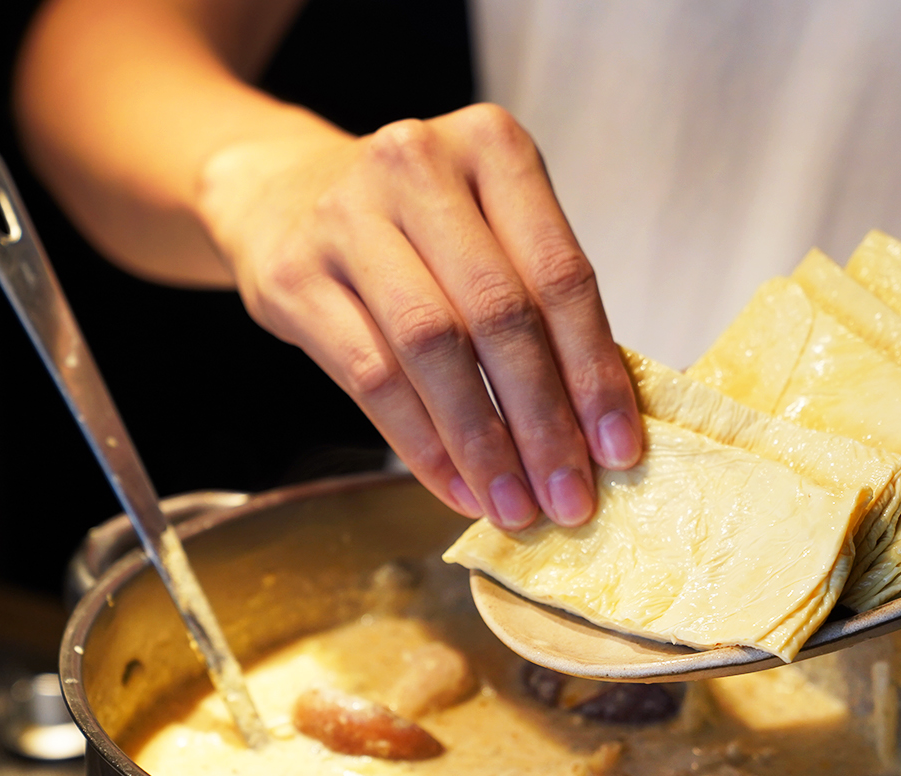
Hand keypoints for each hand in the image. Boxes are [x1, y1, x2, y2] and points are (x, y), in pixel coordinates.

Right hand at [197, 103, 642, 529]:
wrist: (280, 193)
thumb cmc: (412, 225)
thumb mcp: (485, 225)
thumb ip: (540, 301)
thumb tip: (600, 428)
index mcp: (491, 145)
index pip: (560, 273)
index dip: (594, 371)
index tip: (619, 449)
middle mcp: (417, 165)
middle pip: (498, 313)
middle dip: (542, 421)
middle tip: (569, 497)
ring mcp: (346, 216)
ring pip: (432, 347)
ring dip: (483, 443)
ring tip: (515, 505)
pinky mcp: (293, 274)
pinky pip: (370, 376)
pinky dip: (422, 445)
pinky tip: (457, 487)